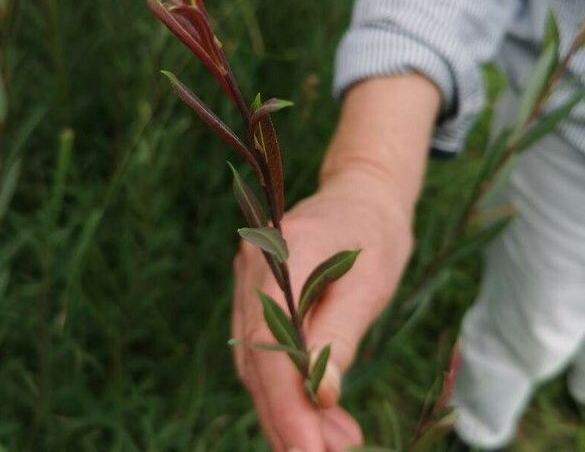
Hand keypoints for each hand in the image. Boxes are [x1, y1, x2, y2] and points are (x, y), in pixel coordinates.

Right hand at [232, 166, 413, 451]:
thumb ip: (340, 334)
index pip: (269, 339)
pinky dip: (283, 383)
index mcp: (285, 250)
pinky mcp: (256, 291)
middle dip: (285, 415)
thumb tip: (320, 397)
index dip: (285, 401)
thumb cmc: (374, 234)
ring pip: (254, 357)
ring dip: (285, 406)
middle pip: (256, 355)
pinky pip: (261, 345)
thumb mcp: (369, 282)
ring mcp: (249, 277)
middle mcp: (255, 264)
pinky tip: (313, 409)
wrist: (361, 196)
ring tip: (328, 443)